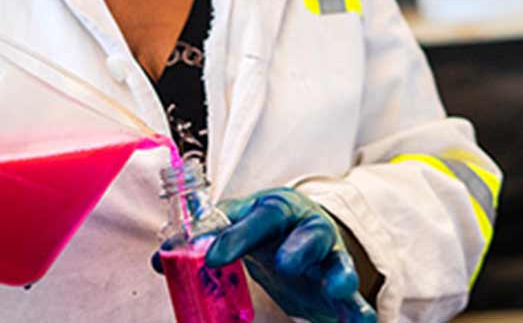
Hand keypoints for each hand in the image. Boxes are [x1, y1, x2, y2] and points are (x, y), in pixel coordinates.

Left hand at [206, 188, 377, 322]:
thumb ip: (208, 237)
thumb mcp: (239, 222)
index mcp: (279, 209)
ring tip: (338, 288)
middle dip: (300, 248)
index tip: (212, 257)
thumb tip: (163, 260)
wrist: (300, 235)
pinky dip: (358, 312)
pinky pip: (353, 300)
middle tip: (286, 264)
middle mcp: (309, 229)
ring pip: (339, 263)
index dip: (237, 235)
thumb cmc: (265, 228)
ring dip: (340, 276)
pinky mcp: (340, 288)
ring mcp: (329, 258)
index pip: (260, 217)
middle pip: (310, 234)